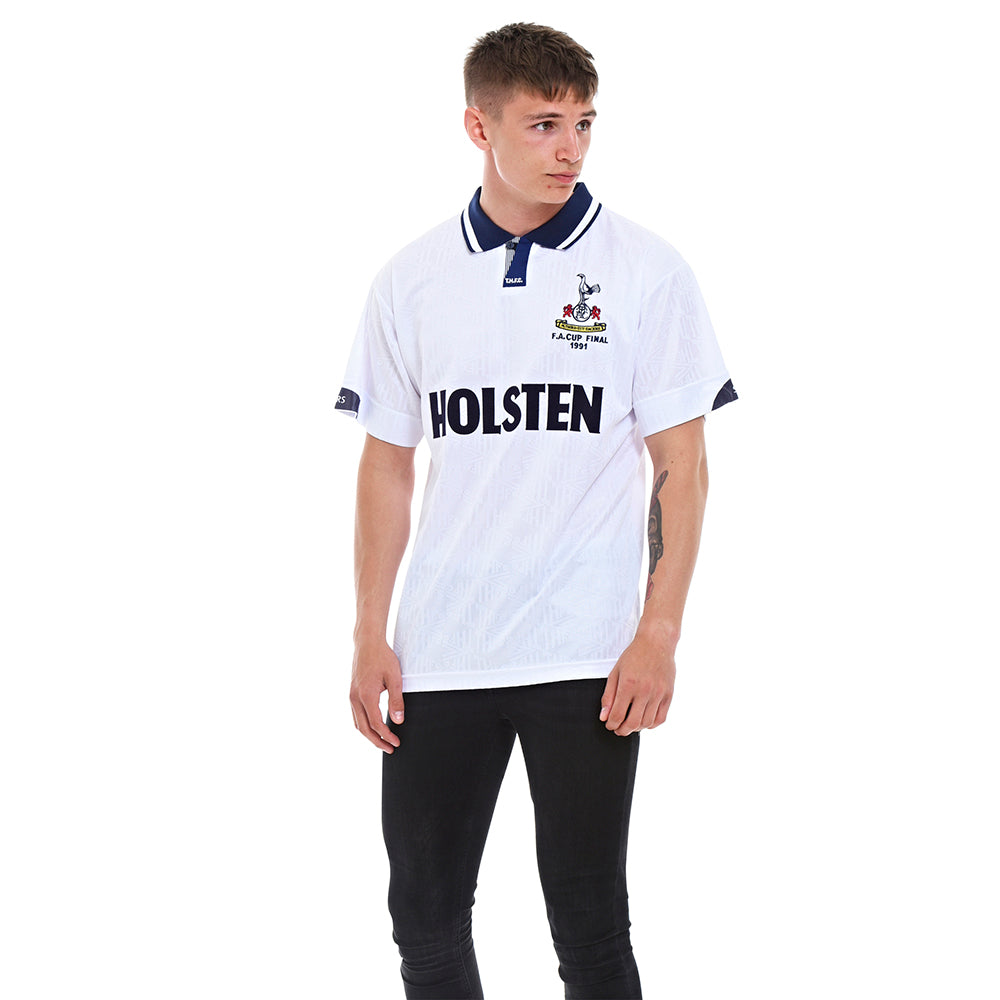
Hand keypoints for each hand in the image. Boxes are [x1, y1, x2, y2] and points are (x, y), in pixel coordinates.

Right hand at [350, 637, 404, 752]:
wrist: (367, 643)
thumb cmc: (382, 657)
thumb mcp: (394, 678)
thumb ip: (396, 700)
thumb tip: (398, 720)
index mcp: (366, 695)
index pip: (376, 724)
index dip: (386, 736)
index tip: (396, 742)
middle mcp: (355, 698)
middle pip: (363, 728)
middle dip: (376, 741)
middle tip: (389, 748)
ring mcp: (351, 695)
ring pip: (357, 723)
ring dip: (369, 735)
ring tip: (382, 741)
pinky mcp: (352, 692)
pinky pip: (356, 715)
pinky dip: (364, 725)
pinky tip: (373, 726)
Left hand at [599, 628, 676, 735]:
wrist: (657, 642)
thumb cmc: (634, 655)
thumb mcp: (616, 672)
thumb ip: (609, 695)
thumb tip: (604, 716)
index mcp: (628, 684)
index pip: (618, 715)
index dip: (611, 724)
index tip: (609, 724)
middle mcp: (645, 690)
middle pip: (632, 723)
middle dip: (622, 730)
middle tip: (618, 729)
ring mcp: (658, 693)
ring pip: (647, 723)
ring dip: (636, 729)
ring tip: (630, 725)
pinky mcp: (669, 694)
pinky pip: (660, 718)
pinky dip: (651, 725)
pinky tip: (644, 721)